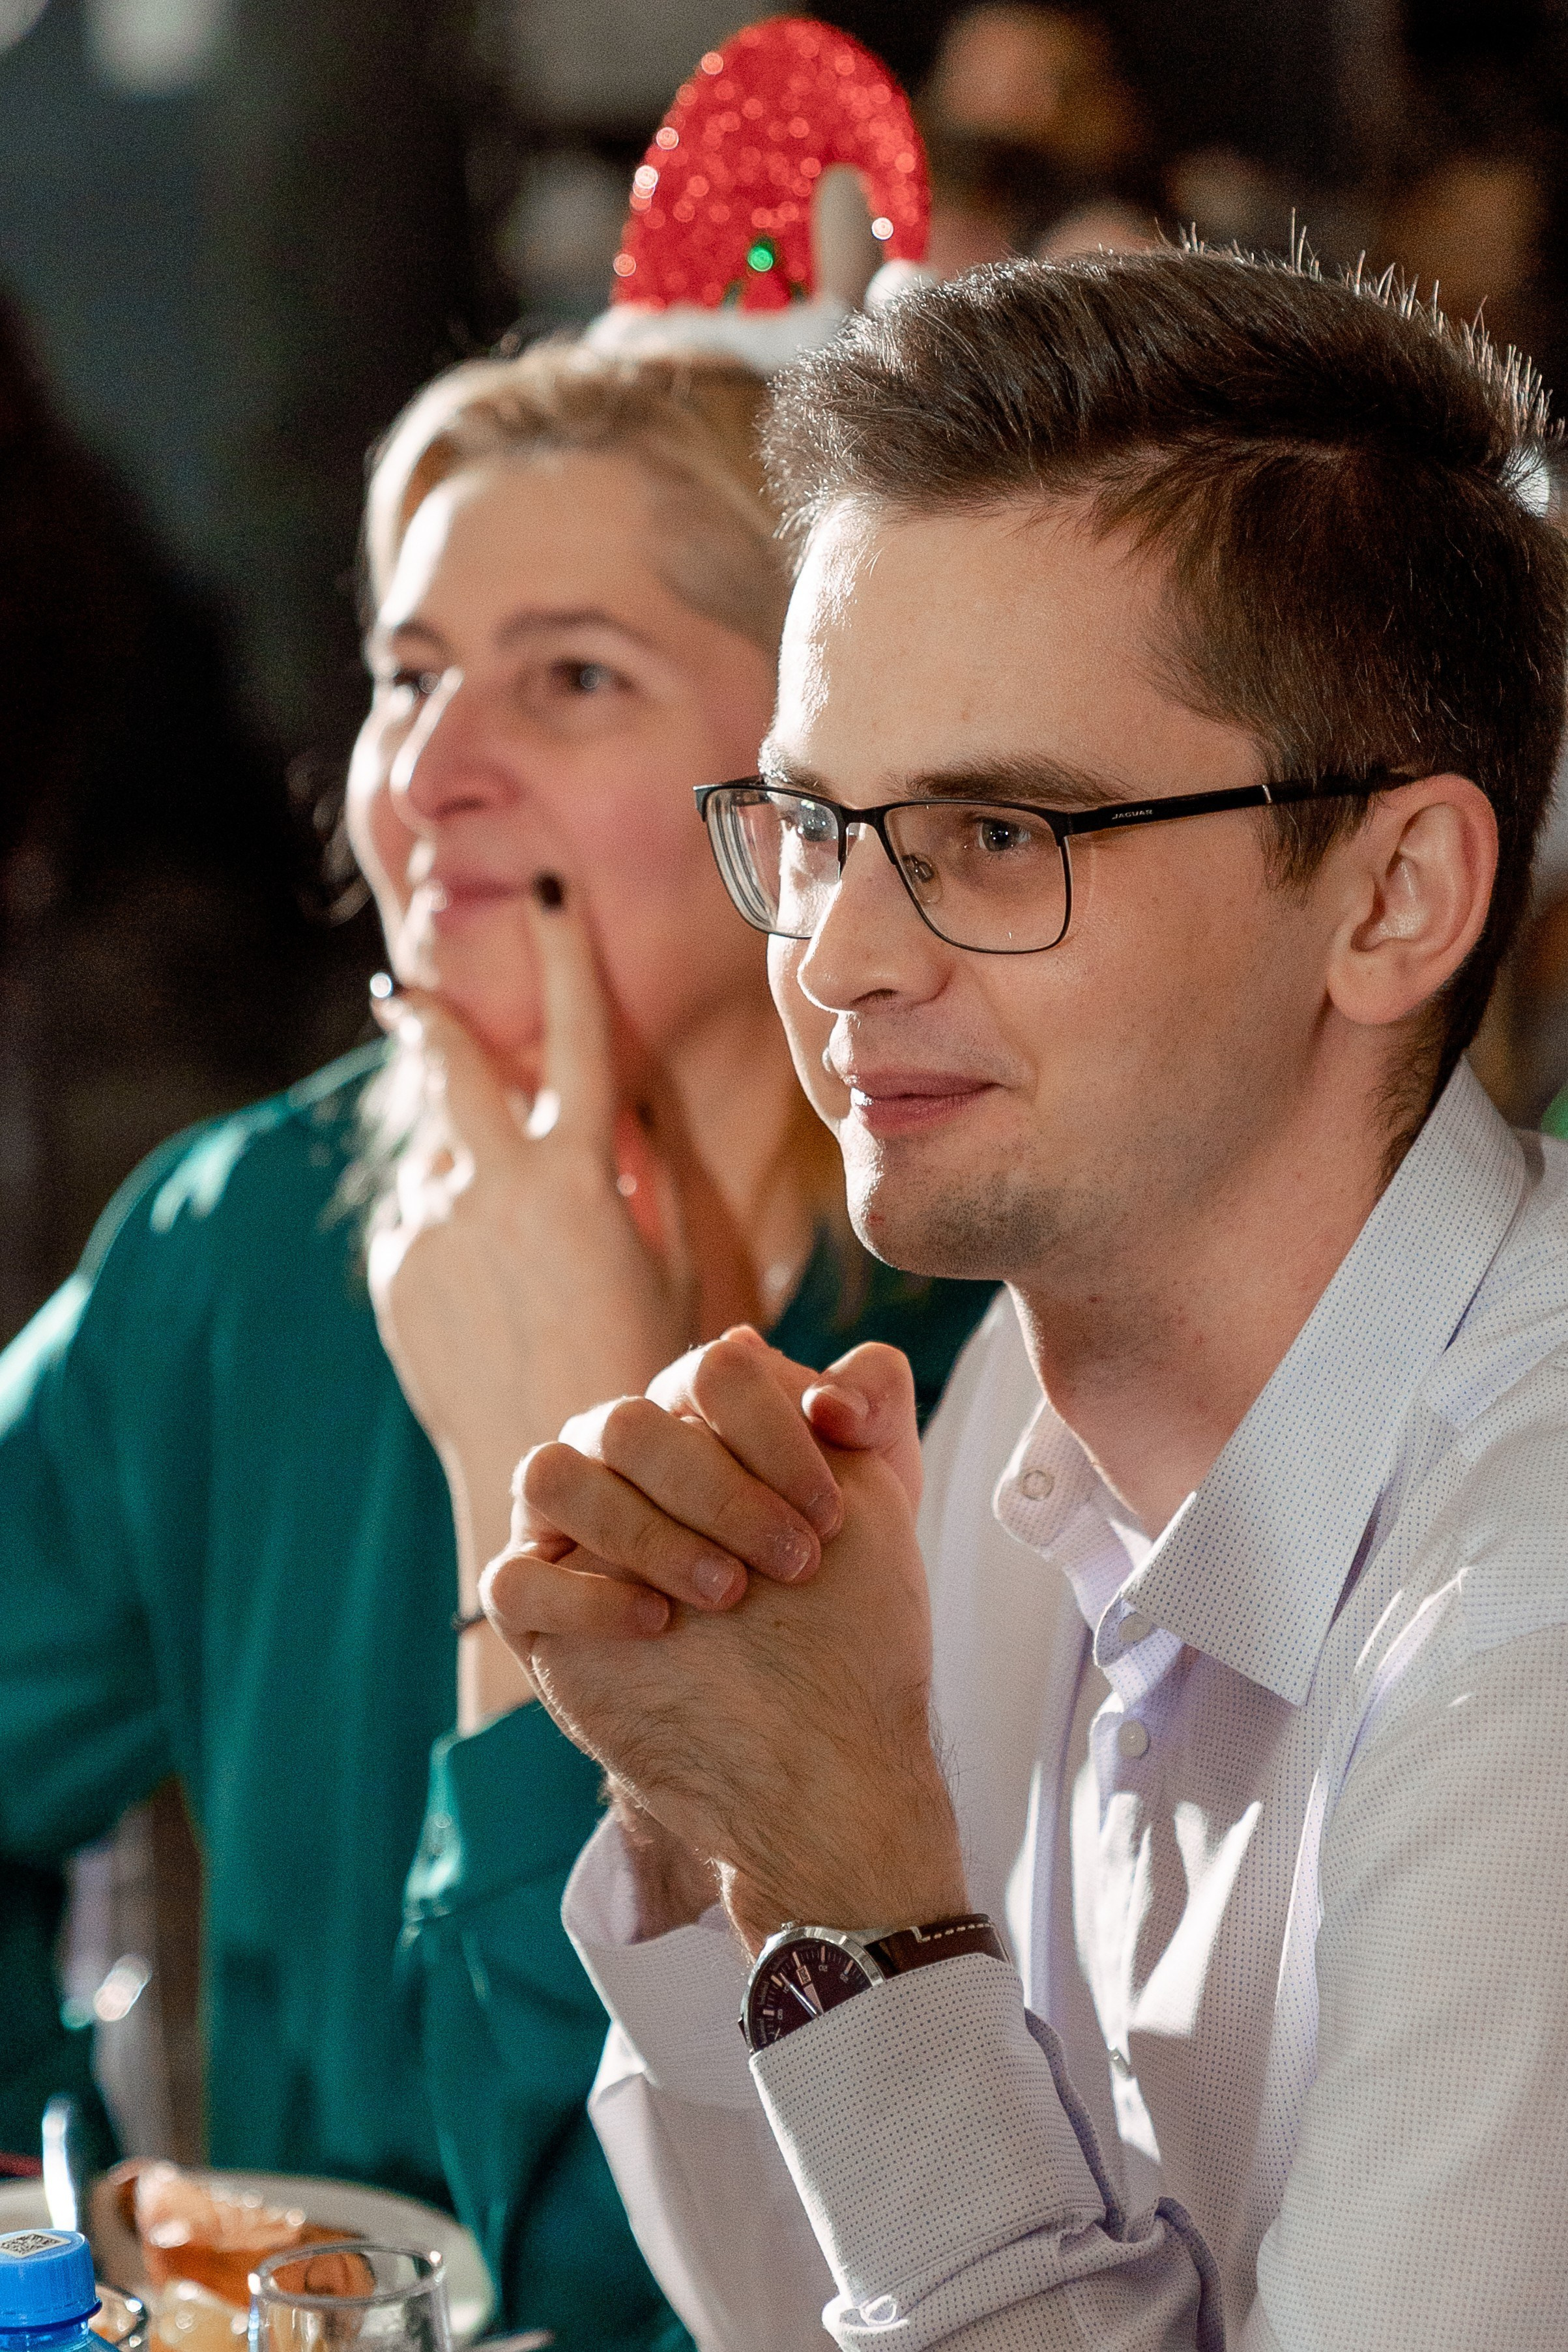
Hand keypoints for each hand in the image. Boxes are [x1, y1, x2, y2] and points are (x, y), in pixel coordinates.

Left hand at [368, 877, 699, 1723]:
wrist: (548, 1473)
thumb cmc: (645, 1374)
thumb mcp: (685, 1271)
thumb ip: (657, 1175)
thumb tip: (631, 1104)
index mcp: (579, 1176)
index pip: (577, 1034)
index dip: (565, 953)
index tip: (548, 890)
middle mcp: (495, 1188)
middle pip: (456, 1064)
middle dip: (435, 1019)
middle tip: (408, 991)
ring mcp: (437, 1229)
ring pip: (439, 1151)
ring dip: (462, 1159)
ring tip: (504, 1230)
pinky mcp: (399, 1271)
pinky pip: (419, 1214)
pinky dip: (447, 1220)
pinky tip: (484, 1285)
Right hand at [484, 1333, 966, 1950]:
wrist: (810, 1742)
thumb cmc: (841, 1609)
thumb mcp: (879, 1504)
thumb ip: (876, 1414)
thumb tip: (840, 1383)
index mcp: (695, 1414)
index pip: (713, 1373)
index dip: (775, 1430)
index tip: (835, 1511)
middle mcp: (619, 1456)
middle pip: (632, 1422)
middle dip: (722, 1490)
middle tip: (795, 1563)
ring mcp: (567, 1530)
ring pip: (552, 1474)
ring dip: (644, 1530)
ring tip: (727, 1594)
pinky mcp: (531, 1611)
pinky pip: (513, 1577)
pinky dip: (585, 1594)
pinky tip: (658, 1623)